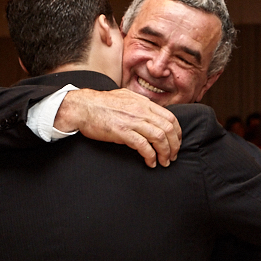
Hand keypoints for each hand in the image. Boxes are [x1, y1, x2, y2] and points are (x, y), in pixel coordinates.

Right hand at [55, 88, 181, 167]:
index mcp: (144, 103)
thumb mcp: (126, 97)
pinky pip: (143, 146)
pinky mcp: (122, 132)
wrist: (82, 107)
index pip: (170, 117)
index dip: (177, 133)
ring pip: (159, 137)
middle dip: (174, 145)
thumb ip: (141, 105)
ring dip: (165, 152)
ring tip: (164, 162)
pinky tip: (150, 162)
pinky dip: (150, 156)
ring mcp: (132, 120)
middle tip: (173, 156)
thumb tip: (152, 113)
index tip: (176, 143)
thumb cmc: (102, 104)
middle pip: (168, 129)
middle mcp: (141, 110)